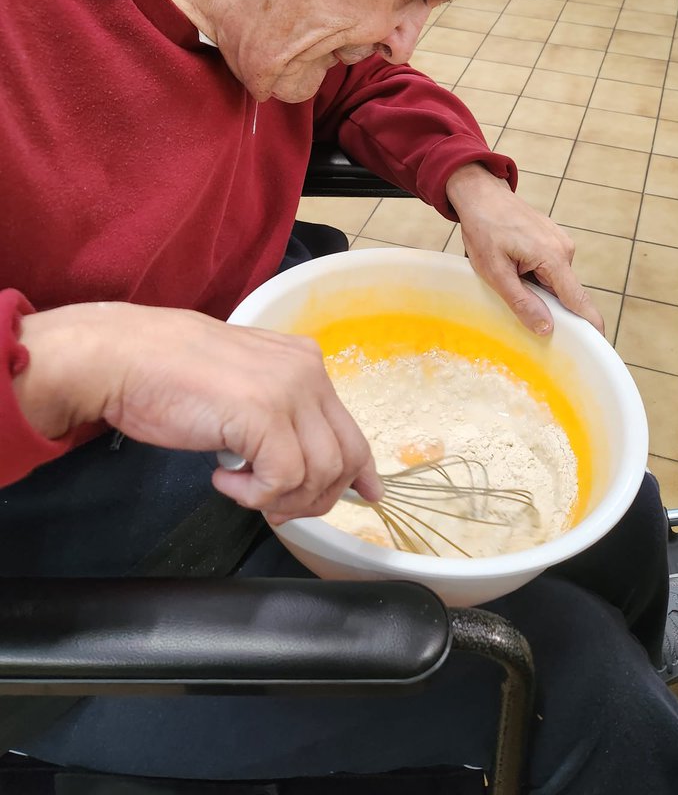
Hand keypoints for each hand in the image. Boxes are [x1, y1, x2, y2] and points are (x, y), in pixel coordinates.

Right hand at [14, 302, 382, 523]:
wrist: (124, 358)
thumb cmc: (168, 375)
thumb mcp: (242, 389)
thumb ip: (279, 416)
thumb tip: (304, 466)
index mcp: (304, 362)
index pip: (350, 427)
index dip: (359, 470)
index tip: (366, 496)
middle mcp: (307, 372)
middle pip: (345, 456)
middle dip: (318, 497)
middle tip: (276, 508)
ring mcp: (289, 391)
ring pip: (320, 474)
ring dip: (280, 498)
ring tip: (241, 487)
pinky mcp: (264, 414)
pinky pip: (283, 479)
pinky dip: (254, 494)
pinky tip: (223, 478)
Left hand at [445, 164, 604, 336]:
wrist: (481, 194)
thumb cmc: (484, 228)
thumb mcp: (495, 271)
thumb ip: (522, 302)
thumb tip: (547, 328)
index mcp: (553, 257)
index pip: (578, 299)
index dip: (589, 324)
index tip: (598, 345)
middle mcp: (565, 249)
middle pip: (565, 293)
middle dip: (548, 305)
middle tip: (518, 304)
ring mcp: (561, 242)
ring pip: (555, 281)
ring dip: (537, 288)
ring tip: (508, 273)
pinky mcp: (554, 239)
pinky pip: (550, 268)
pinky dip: (536, 275)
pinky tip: (514, 265)